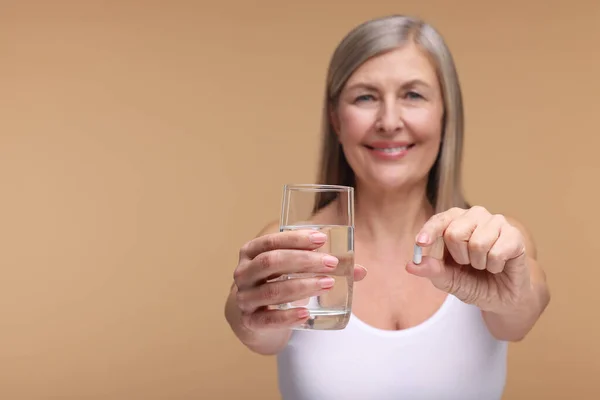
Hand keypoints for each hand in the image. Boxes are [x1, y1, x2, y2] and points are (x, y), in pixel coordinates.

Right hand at [233, 229, 366, 330]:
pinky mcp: (250, 322)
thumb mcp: (292, 269)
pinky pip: (268, 319)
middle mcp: (243, 273)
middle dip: (303, 261)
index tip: (321, 239)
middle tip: (332, 263)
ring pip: (271, 291)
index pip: (271, 241)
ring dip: (302, 286)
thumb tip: (360, 270)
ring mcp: (244, 298)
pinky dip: (287, 316)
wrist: (254, 316)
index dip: (296, 239)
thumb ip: (321, 265)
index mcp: (251, 252)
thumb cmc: (276, 283)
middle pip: (271, 262)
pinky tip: (305, 313)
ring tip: (327, 283)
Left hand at [406, 206, 531, 313]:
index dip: (429, 231)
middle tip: (468, 263)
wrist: (502, 297)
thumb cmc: (473, 282)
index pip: (439, 220)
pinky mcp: (515, 235)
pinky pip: (496, 253)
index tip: (421, 243)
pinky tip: (498, 266)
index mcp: (455, 221)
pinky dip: (494, 266)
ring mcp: (496, 222)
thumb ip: (431, 271)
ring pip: (477, 243)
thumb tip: (411, 265)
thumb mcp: (448, 280)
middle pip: (455, 233)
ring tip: (484, 264)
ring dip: (478, 263)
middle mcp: (475, 215)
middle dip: (459, 257)